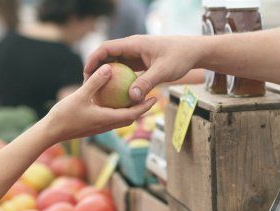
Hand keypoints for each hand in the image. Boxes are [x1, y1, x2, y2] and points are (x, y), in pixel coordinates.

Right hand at [45, 64, 156, 142]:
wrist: (51, 132)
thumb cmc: (65, 115)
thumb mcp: (80, 95)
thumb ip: (95, 82)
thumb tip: (109, 68)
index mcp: (108, 119)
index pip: (133, 114)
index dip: (145, 107)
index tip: (155, 98)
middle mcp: (107, 125)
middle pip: (130, 118)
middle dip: (142, 109)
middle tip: (150, 96)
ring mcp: (101, 127)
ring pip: (121, 119)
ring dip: (131, 110)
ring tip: (135, 98)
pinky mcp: (94, 126)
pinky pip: (111, 118)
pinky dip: (118, 111)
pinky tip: (114, 100)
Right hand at [84, 35, 200, 102]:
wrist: (192, 52)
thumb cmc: (179, 57)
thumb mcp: (163, 71)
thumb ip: (146, 83)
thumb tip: (131, 97)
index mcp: (134, 44)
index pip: (106, 48)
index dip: (93, 59)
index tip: (86, 73)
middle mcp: (132, 48)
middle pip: (108, 56)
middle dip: (96, 69)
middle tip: (88, 85)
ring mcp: (136, 55)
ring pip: (116, 64)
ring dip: (107, 76)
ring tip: (98, 91)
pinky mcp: (141, 63)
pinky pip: (126, 71)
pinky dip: (119, 80)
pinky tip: (116, 95)